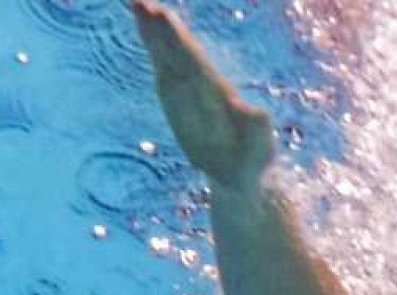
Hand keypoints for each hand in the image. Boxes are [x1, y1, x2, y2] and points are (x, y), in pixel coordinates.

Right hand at [132, 0, 275, 190]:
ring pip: (170, 55)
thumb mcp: (258, 152)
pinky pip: (165, 68)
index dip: (178, 42)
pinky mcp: (180, 97)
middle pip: (180, 52)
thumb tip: (259, 113)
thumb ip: (258, 134)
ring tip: (137, 3)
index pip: (194, 62)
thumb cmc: (253, 164)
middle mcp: (204, 85)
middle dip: (163, 30)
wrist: (243, 175)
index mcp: (219, 94)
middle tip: (141, 1)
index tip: (162, 17)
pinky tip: (145, 30)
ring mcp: (191, 89)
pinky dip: (155, 49)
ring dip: (154, 33)